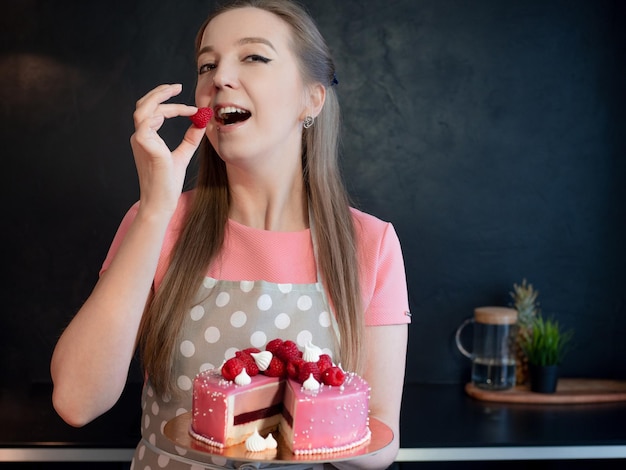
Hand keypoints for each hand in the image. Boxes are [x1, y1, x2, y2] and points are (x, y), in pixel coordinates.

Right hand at [130, 83, 205, 216]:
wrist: (163, 202)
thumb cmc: (169, 183)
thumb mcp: (183, 155)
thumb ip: (190, 138)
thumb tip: (201, 122)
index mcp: (146, 139)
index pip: (154, 112)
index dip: (171, 105)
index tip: (190, 107)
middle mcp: (140, 137)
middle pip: (144, 105)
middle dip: (160, 93)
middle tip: (178, 86)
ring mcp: (140, 141)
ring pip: (144, 109)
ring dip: (163, 100)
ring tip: (179, 95)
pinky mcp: (145, 146)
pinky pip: (147, 122)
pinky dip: (163, 114)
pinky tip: (181, 114)